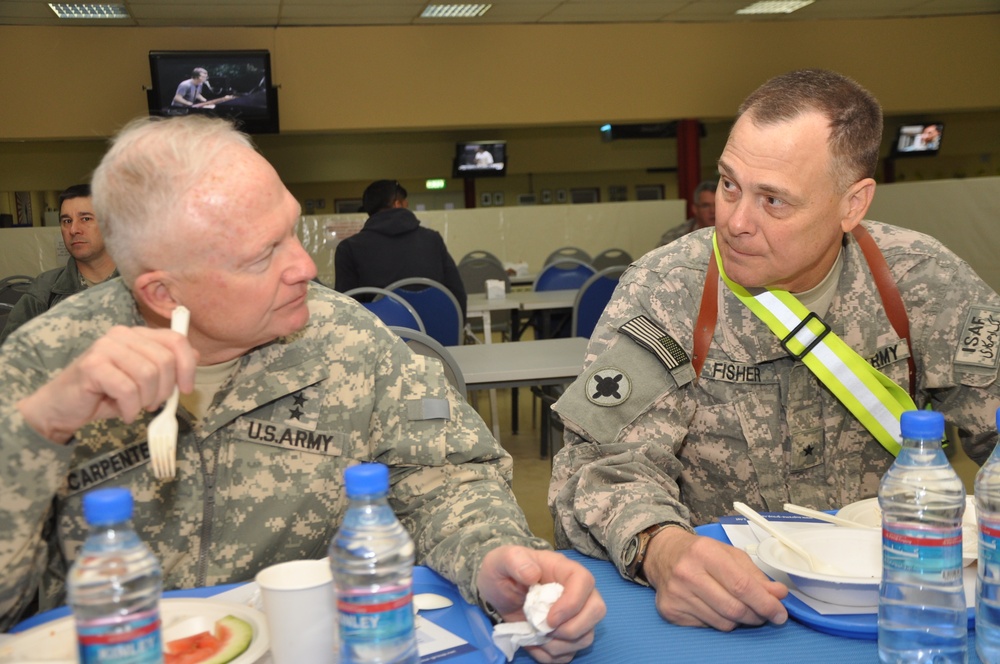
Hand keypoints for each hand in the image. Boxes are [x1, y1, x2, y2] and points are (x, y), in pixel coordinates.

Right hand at [17, 325, 197, 443]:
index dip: (187, 366)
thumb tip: (194, 355)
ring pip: (148, 375)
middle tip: (151, 403)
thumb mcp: (143, 379)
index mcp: (138, 334)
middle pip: (165, 360)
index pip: (176, 340)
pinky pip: (128, 389)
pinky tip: (124, 412)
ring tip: (136, 407)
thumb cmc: (105, 393)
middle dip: (164, 390)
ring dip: (146, 400)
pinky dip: (131, 408)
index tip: (186, 389)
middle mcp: (122, 335)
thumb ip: (167, 365)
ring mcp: (105, 347)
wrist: (62, 406)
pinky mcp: (93, 365)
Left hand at [477, 545, 604, 662]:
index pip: (585, 582)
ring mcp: (575, 616)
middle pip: (596, 611)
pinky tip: (534, 644)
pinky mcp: (566, 636)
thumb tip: (532, 574)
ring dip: (558, 645)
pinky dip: (551, 656)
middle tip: (544, 629)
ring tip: (534, 636)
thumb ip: (514, 561)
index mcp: (564, 570)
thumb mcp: (501, 560)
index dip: (572, 603)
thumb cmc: (503, 572)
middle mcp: (577, 593)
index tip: (549, 618)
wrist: (496, 593)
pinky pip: (569, 654)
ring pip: (585, 637)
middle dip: (571, 629)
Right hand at [642, 528, 787, 630]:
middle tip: (764, 615)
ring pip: (723, 623)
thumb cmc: (701, 553)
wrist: (662, 553)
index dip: (765, 603)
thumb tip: (778, 595)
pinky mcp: (670, 610)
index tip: (779, 613)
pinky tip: (715, 608)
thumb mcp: (730, 555)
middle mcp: (687, 573)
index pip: (741, 585)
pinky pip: (707, 627)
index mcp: (705, 552)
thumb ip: (756, 576)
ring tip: (739, 609)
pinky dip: (719, 621)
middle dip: (756, 616)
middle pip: (733, 608)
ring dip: (739, 621)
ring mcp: (676, 594)